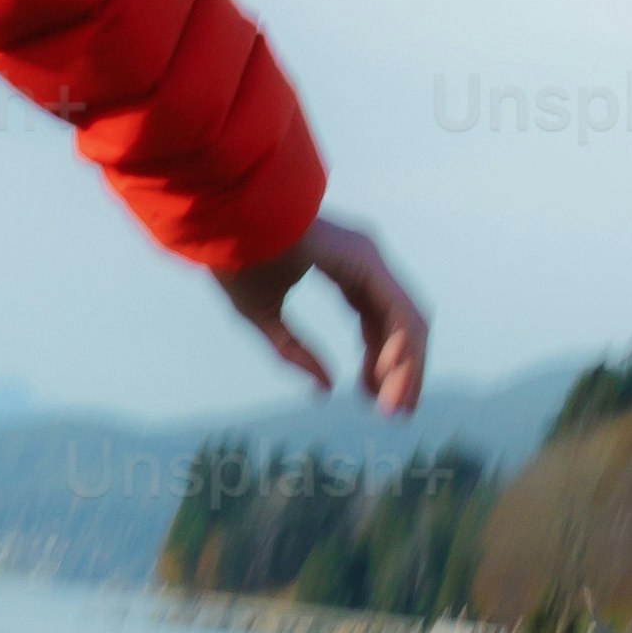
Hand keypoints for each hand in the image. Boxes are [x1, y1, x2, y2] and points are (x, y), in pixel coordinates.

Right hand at [222, 214, 431, 415]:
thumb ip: (294, 351)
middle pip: (401, 325)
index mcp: (346, 270)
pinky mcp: (368, 262)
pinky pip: (398, 313)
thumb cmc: (236, 259)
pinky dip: (400, 348)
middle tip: (393, 412)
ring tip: (393, 408)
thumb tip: (327, 389)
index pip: (377, 320)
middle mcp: (367, 263)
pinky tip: (386, 377)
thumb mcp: (265, 318)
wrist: (223, 220)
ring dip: (408, 369)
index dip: (380, 361)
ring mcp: (371, 260)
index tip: (369, 396)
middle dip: (402, 371)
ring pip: (408, 322)